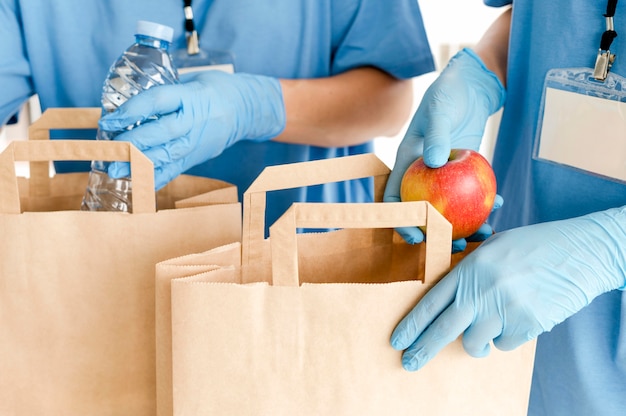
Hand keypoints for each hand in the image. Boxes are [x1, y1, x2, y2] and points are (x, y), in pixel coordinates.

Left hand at [99, 70, 285, 188]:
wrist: (246, 110)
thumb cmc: (215, 90)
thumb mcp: (192, 81)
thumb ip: (164, 92)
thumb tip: (128, 104)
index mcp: (192, 97)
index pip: (158, 102)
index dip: (132, 111)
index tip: (109, 119)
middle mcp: (195, 122)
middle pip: (162, 133)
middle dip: (132, 142)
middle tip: (109, 149)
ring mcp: (197, 142)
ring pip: (167, 155)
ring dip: (139, 163)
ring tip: (116, 170)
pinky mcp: (197, 157)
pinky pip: (175, 169)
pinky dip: (155, 178)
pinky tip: (136, 183)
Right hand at [383, 48, 504, 249]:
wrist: (471, 84)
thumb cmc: (449, 92)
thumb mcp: (440, 110)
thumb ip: (437, 135)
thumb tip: (434, 164)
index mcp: (407, 160)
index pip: (395, 196)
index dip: (400, 219)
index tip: (414, 236)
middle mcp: (423, 172)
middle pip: (424, 211)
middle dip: (437, 233)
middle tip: (455, 245)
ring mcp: (444, 175)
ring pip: (450, 207)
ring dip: (464, 223)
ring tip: (484, 233)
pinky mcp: (464, 171)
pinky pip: (470, 193)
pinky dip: (482, 202)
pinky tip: (497, 206)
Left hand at [390, 207, 625, 370]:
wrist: (579, 252)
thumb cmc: (533, 247)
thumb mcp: (492, 248)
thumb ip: (467, 272)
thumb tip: (447, 301)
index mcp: (469, 269)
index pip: (431, 303)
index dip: (412, 325)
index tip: (398, 341)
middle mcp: (483, 291)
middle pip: (443, 330)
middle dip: (422, 349)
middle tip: (409, 363)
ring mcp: (505, 310)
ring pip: (475, 342)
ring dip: (477, 339)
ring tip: (492, 321)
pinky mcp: (527, 326)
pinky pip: (504, 344)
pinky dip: (507, 337)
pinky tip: (519, 315)